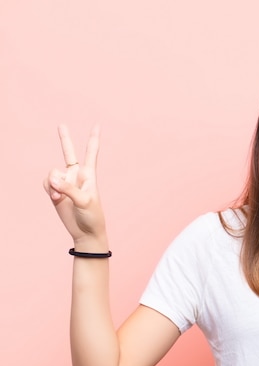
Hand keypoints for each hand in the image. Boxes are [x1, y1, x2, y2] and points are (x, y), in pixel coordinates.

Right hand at [43, 125, 106, 243]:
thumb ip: (68, 189)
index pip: (91, 153)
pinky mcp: (55, 191)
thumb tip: (53, 180)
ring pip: (52, 173)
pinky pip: (47, 183)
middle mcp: (77, 176)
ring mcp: (65, 183)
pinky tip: (56, 199)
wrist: (85, 232)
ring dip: (54, 185)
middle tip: (61, 124)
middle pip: (69, 153)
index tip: (97, 125)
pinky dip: (50, 190)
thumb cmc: (92, 216)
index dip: (93, 139)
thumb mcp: (84, 201)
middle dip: (65, 139)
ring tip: (61, 198)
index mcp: (89, 175)